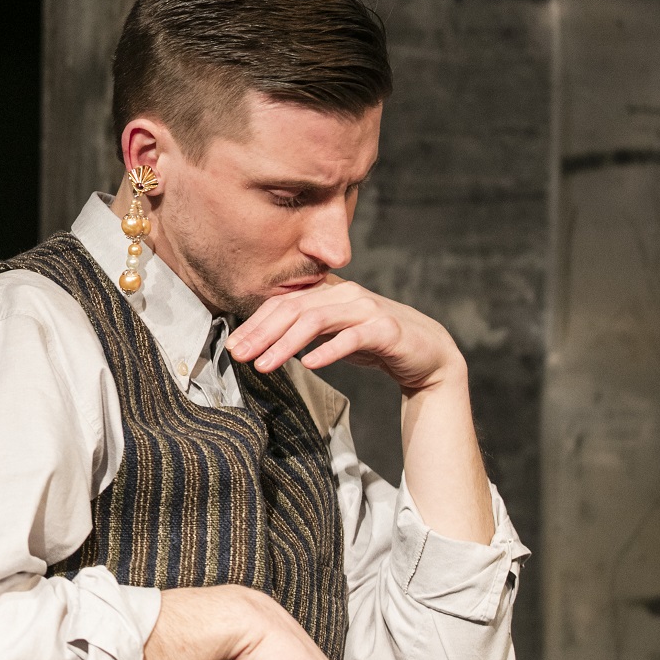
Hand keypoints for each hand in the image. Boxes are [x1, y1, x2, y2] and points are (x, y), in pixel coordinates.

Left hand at [225, 276, 495, 543]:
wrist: (427, 354)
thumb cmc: (374, 343)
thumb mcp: (333, 335)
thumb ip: (303, 330)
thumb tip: (259, 340)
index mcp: (329, 293)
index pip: (283, 304)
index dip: (255, 324)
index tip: (233, 347)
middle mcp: (345, 295)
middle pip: (293, 310)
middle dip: (261, 333)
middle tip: (238, 356)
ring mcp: (366, 309)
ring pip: (316, 321)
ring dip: (286, 343)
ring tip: (264, 365)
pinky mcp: (386, 329)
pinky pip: (352, 338)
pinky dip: (329, 350)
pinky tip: (310, 364)